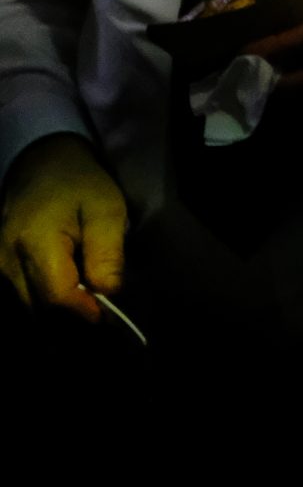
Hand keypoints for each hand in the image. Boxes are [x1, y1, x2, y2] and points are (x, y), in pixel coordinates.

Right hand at [0, 133, 126, 321]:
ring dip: (59, 317)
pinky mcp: (0, 269)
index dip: (83, 314)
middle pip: (39, 311)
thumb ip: (107, 254)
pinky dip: (47, 308)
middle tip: (105, 323)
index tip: (108, 321)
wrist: (41, 163)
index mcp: (35, 242)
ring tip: (90, 311)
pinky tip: (71, 302)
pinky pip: (22, 299)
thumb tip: (108, 295)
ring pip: (28, 310)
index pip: (56, 298)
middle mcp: (7, 260)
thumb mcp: (107, 210)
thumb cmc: (79, 184)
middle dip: (72, 323)